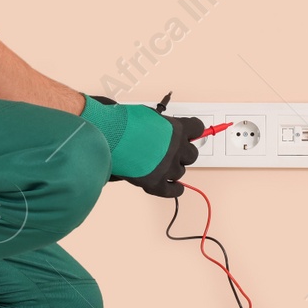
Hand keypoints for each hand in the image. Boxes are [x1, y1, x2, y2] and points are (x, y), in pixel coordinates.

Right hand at [79, 94, 204, 196]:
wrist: (109, 137)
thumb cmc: (124, 123)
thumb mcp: (148, 115)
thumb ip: (160, 124)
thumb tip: (161, 129)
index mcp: (176, 129)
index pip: (197, 128)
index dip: (193, 131)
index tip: (190, 133)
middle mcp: (176, 149)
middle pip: (192, 155)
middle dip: (183, 153)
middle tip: (171, 152)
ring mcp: (168, 168)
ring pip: (180, 172)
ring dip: (173, 169)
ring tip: (160, 165)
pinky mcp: (156, 183)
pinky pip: (173, 191)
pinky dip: (175, 190)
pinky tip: (175, 187)